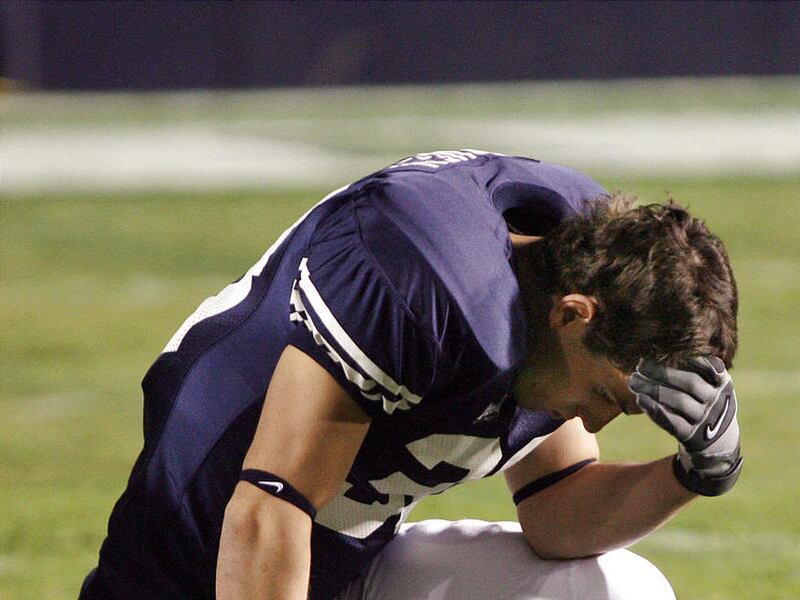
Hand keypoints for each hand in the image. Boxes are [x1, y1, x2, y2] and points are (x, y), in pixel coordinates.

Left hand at [629, 356, 742, 495]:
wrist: (717, 440)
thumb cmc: (706, 401)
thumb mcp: (712, 384)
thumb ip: (698, 368)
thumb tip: (661, 347)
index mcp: (723, 383)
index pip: (712, 367)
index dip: (694, 358)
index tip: (669, 350)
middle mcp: (717, 401)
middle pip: (690, 383)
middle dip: (663, 372)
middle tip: (640, 364)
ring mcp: (705, 419)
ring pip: (679, 401)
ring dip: (653, 389)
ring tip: (633, 380)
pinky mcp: (691, 436)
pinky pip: (672, 421)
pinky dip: (654, 409)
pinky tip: (640, 398)